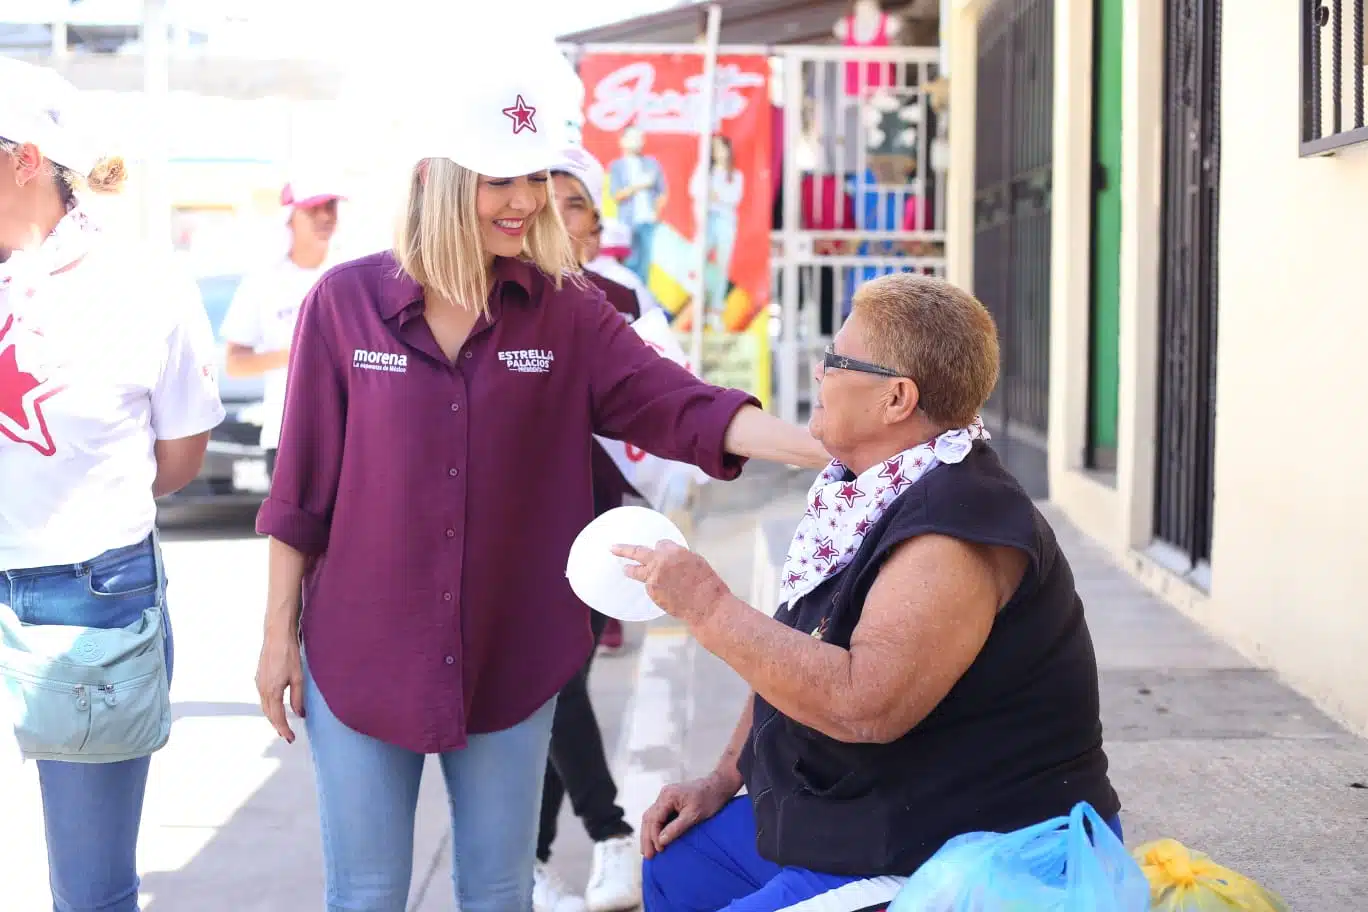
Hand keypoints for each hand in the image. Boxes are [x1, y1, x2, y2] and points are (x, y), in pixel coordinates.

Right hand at [255, 626, 304, 742]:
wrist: (276, 636)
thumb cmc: (288, 654)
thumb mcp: (298, 677)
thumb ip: (298, 698)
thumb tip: (299, 714)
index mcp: (272, 692)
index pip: (278, 717)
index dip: (284, 729)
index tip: (291, 738)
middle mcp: (262, 690)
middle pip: (269, 714)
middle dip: (278, 726)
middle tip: (287, 735)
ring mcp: (259, 683)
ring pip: (265, 707)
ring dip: (273, 717)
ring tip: (283, 725)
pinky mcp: (259, 678)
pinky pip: (263, 698)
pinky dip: (270, 707)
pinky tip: (277, 707)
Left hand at [612, 541, 729, 625]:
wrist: (705, 606)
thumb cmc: (706, 583)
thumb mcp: (696, 561)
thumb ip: (678, 557)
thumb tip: (668, 559)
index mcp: (673, 551)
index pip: (660, 544)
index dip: (661, 549)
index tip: (659, 550)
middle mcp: (660, 562)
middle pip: (637, 552)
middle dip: (623, 549)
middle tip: (612, 548)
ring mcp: (653, 578)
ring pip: (637, 570)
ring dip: (630, 569)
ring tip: (624, 568)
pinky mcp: (652, 591)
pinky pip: (649, 585)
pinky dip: (653, 586)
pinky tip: (664, 592)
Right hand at [640, 773, 736, 858]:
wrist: (718, 787)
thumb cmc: (709, 799)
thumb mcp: (694, 815)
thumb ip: (676, 828)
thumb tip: (661, 841)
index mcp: (668, 796)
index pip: (654, 818)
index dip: (654, 836)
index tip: (660, 850)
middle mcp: (663, 795)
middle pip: (648, 818)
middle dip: (647, 837)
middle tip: (647, 856)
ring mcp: (665, 798)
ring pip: (650, 817)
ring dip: (648, 834)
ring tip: (647, 851)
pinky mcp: (669, 802)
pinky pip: (657, 816)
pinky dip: (654, 829)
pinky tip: (654, 840)